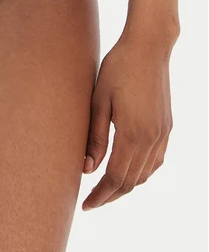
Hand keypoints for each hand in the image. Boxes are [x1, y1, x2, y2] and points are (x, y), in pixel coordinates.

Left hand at [82, 33, 173, 209]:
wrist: (148, 47)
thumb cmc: (117, 69)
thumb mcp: (98, 102)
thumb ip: (95, 138)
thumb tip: (87, 169)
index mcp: (133, 134)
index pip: (116, 178)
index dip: (100, 195)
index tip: (86, 204)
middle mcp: (152, 138)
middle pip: (131, 181)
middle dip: (111, 195)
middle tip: (91, 202)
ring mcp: (163, 133)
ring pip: (145, 174)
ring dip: (126, 186)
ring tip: (105, 190)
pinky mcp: (167, 127)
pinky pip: (156, 161)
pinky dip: (141, 173)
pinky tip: (128, 172)